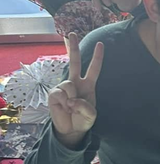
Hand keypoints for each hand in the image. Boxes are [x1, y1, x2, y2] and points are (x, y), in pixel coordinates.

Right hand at [48, 33, 102, 148]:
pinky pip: (60, 93)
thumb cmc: (83, 119)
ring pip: (69, 84)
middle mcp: (75, 82)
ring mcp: (63, 87)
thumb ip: (85, 106)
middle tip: (71, 33)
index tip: (101, 44)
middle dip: (72, 47)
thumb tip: (71, 99)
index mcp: (88, 85)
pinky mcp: (54, 93)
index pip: (94, 69)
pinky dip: (64, 102)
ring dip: (72, 97)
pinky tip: (64, 107)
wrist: (71, 129)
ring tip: (71, 107)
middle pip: (74, 61)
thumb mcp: (91, 115)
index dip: (97, 57)